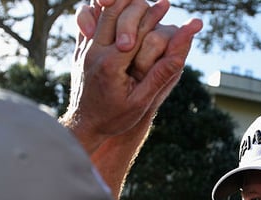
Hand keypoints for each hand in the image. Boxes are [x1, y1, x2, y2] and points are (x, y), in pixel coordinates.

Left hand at [63, 0, 200, 153]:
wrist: (84, 126)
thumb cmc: (115, 117)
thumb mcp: (143, 101)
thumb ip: (164, 71)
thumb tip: (182, 50)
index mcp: (110, 65)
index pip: (135, 30)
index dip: (153, 16)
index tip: (167, 5)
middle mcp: (93, 53)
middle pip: (116, 14)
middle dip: (139, 5)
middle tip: (159, 2)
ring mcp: (83, 50)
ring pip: (101, 13)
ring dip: (122, 3)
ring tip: (140, 1)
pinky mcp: (79, 50)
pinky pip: (89, 21)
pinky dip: (104, 11)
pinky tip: (120, 8)